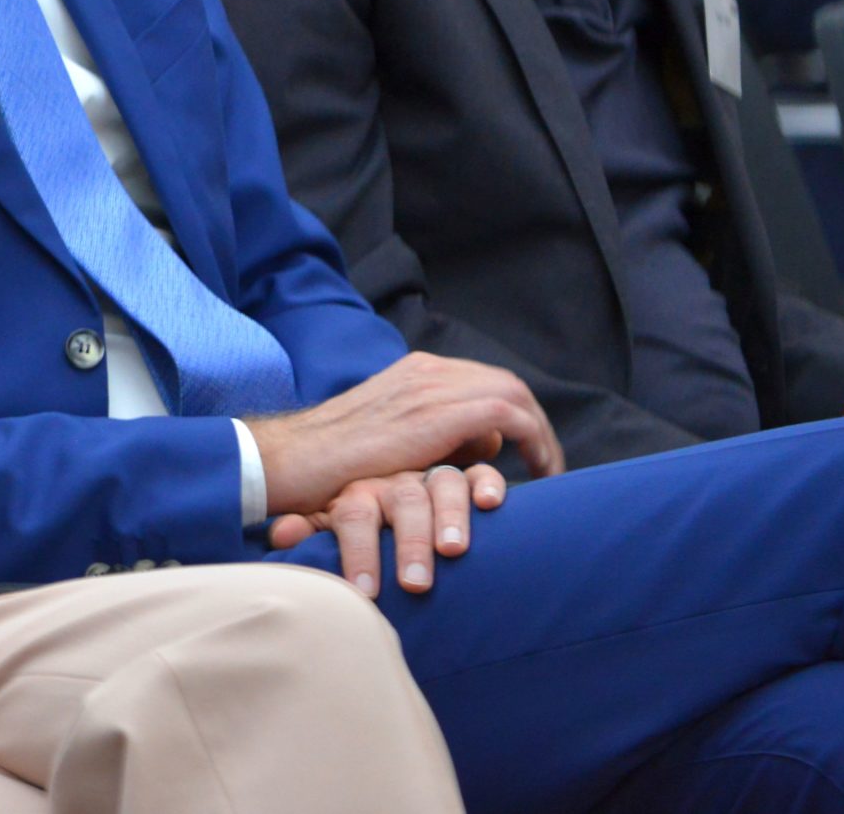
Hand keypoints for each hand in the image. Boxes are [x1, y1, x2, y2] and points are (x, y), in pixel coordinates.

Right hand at [247, 352, 561, 515]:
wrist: (296, 458)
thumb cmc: (332, 462)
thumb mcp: (388, 440)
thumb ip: (429, 435)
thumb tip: (474, 446)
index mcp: (414, 372)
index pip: (484, 382)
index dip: (515, 416)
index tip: (527, 453)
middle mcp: (427, 370)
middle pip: (507, 384)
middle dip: (536, 423)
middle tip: (546, 465)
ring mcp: (433, 387)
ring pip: (514, 395)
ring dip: (541, 434)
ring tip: (547, 472)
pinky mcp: (439, 413)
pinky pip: (509, 416)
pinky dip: (534, 440)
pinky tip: (538, 471)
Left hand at [267, 463, 505, 596]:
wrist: (375, 483)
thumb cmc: (357, 524)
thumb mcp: (325, 523)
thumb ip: (307, 528)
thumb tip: (279, 534)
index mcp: (358, 495)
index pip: (354, 518)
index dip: (357, 554)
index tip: (365, 593)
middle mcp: (396, 483)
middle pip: (404, 502)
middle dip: (409, 543)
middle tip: (416, 582)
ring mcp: (432, 477)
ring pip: (444, 485)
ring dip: (451, 515)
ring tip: (454, 549)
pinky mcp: (467, 478)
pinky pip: (481, 471)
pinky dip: (487, 483)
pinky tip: (490, 503)